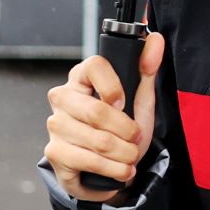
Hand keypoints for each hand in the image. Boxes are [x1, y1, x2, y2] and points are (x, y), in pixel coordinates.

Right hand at [44, 32, 163, 198]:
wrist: (110, 166)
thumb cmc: (122, 128)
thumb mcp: (139, 100)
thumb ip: (146, 70)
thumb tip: (156, 40)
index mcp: (81, 78)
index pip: (94, 66)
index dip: (114, 86)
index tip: (124, 103)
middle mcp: (62, 98)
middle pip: (97, 110)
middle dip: (127, 130)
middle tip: (137, 138)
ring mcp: (55, 126)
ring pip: (97, 140)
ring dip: (124, 153)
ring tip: (131, 157)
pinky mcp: (53, 153)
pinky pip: (88, 161)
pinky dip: (114, 169)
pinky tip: (121, 170)